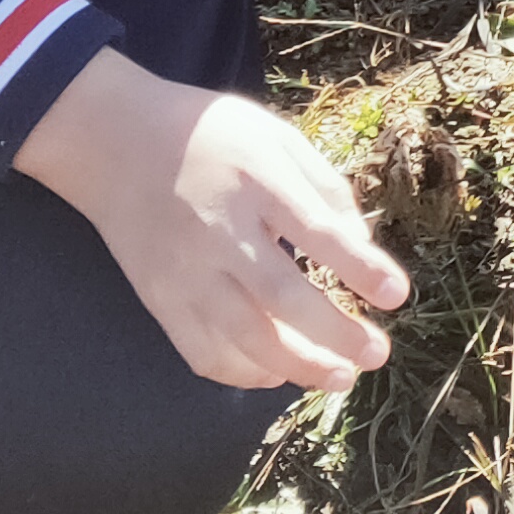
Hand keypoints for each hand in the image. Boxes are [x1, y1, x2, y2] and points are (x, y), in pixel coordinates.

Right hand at [12, 50, 407, 392]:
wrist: (116, 141)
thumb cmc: (212, 136)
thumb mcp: (276, 136)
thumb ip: (323, 187)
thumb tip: (362, 244)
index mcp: (257, 182)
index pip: (316, 232)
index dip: (360, 268)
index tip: (397, 295)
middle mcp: (219, 232)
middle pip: (282, 297)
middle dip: (336, 334)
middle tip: (376, 354)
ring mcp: (185, 272)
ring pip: (243, 337)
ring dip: (298, 366)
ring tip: (340, 377)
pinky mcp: (160, 299)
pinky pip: (202, 352)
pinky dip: (243, 372)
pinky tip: (278, 372)